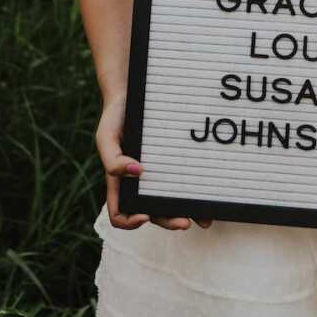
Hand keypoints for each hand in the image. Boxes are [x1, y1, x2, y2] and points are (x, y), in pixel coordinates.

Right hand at [96, 100, 212, 232]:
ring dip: (189, 213)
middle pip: (154, 213)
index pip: (122, 214)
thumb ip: (113, 159)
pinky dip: (197, 190)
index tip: (145, 215)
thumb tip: (136, 172)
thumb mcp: (106, 137)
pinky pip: (186, 180)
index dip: (131, 221)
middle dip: (169, 221)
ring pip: (173, 202)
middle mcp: (141, 183)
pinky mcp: (176, 161)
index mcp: (121, 183)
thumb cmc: (115, 117)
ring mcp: (160, 173)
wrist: (132, 94)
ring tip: (206, 219)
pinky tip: (210, 193)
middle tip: (185, 223)